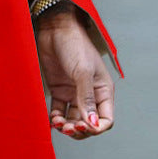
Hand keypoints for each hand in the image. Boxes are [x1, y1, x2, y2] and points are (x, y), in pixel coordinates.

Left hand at [34, 8, 114, 139]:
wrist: (55, 28)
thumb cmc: (74, 45)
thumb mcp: (82, 72)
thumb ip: (86, 98)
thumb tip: (92, 123)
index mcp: (103, 90)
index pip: (106, 119)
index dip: (97, 128)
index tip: (84, 127)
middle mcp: (90, 94)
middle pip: (89, 123)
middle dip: (80, 130)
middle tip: (68, 128)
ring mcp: (74, 92)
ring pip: (73, 119)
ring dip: (67, 126)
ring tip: (58, 124)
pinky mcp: (59, 89)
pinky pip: (59, 111)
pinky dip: (56, 118)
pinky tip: (51, 120)